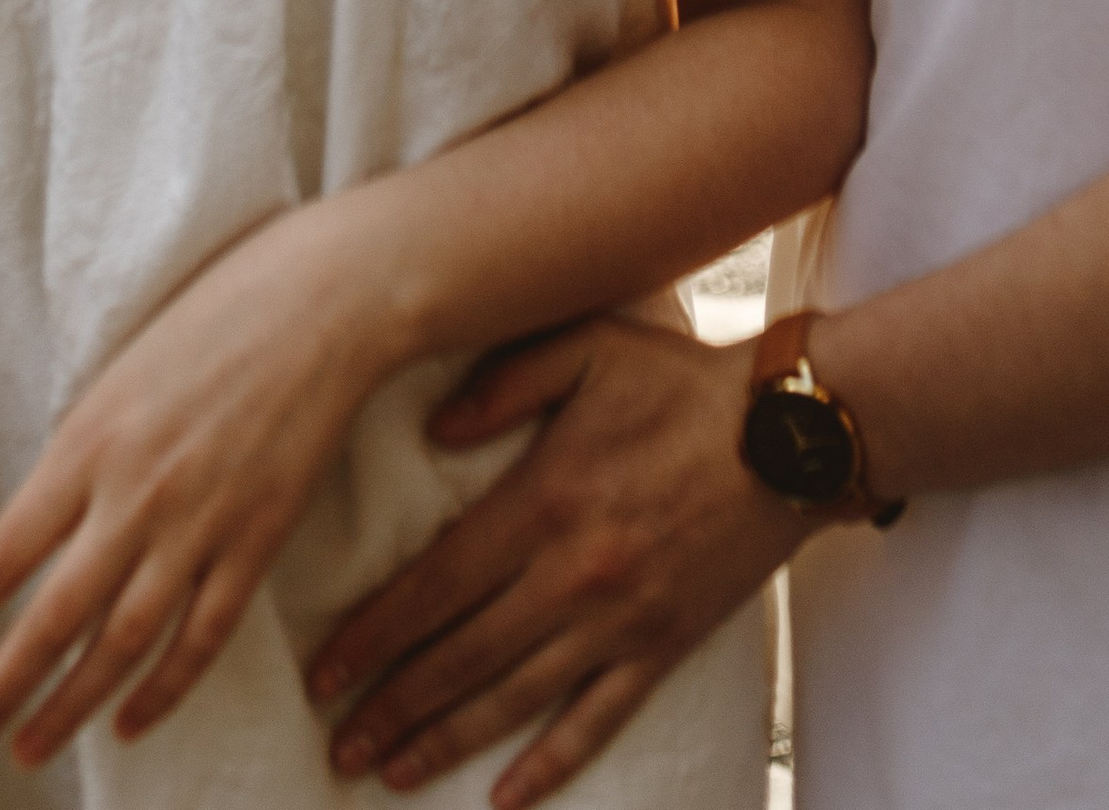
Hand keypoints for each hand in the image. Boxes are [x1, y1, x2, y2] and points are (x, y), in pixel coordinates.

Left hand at [0, 197, 394, 773]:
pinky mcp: (258, 541)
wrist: (321, 302)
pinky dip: (163, 690)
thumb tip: (37, 525)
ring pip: (121, 644)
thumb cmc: (213, 315)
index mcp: (89, 441)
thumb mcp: (119, 371)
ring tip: (30, 751)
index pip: (4, 553)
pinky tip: (130, 723)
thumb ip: (80, 454)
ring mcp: (201, 524)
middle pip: (53, 618)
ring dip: (69, 707)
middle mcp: (136, 494)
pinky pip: (201, 637)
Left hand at [307, 314, 795, 803]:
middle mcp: (571, 575)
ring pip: (515, 700)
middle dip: (391, 704)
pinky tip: (504, 799)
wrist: (787, 435)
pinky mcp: (663, 648)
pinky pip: (598, 722)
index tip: (322, 671)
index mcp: (542, 500)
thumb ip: (502, 382)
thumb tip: (429, 431)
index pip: (436, 585)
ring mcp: (618, 622)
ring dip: (445, 740)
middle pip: (461, 656)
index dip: (373, 633)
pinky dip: (550, 767)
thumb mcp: (587, 345)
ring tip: (388, 773)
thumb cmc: (680, 381)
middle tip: (337, 745)